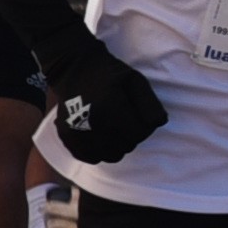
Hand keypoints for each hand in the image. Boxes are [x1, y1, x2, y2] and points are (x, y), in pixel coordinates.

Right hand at [45, 41, 170, 162]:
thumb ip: (150, 103)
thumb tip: (159, 123)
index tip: (138, 116)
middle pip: (126, 147)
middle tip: (125, 120)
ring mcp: (77, 133)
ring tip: (112, 127)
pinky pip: (92, 158)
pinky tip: (100, 135)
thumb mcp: (136, 80)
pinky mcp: (67, 139)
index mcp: (111, 108)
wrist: (73, 69)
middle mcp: (93, 124)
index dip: (144, 127)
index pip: (139, 134)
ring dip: (117, 145)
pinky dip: (100, 151)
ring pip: (111, 156)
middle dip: (131, 136)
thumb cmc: (109, 75)